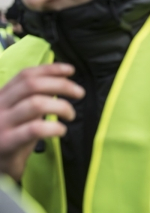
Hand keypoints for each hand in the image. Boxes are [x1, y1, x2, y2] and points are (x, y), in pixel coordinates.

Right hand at [0, 64, 84, 181]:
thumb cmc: (10, 139)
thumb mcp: (19, 114)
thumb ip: (33, 99)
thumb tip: (60, 83)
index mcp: (1, 96)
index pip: (25, 75)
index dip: (50, 69)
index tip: (71, 70)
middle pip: (32, 85)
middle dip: (61, 85)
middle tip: (79, 93)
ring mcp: (1, 124)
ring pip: (36, 104)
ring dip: (61, 106)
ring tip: (70, 115)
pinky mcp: (6, 143)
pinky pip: (34, 129)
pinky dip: (53, 127)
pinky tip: (61, 130)